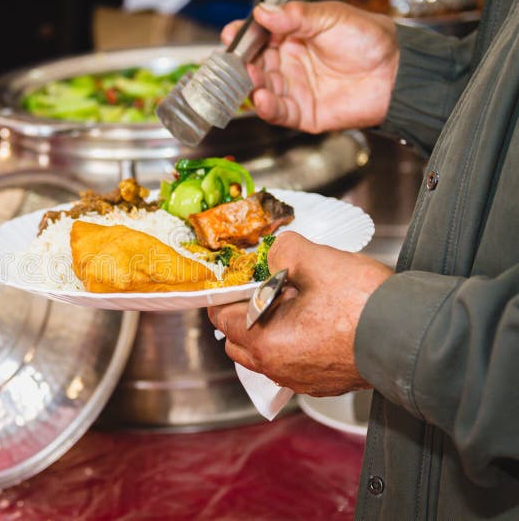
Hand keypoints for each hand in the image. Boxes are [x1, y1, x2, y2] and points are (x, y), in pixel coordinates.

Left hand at [207, 232, 393, 395]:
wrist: (413, 335)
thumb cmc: (366, 306)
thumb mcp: (317, 260)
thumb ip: (284, 251)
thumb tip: (275, 252)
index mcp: (266, 342)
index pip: (222, 317)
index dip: (225, 293)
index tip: (236, 278)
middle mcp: (278, 368)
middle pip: (238, 341)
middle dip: (243, 314)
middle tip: (264, 288)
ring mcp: (302, 380)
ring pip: (265, 355)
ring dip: (268, 331)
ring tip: (293, 303)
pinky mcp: (324, 383)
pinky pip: (292, 364)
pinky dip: (292, 344)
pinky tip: (315, 322)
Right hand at [221, 1, 398, 132]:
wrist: (396, 72)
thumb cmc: (369, 41)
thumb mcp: (331, 17)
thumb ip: (295, 17)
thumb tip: (262, 13)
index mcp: (291, 38)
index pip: (257, 38)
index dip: (242, 38)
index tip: (232, 35)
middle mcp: (288, 65)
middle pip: (253, 66)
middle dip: (241, 65)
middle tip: (236, 63)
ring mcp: (293, 90)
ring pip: (261, 90)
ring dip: (252, 86)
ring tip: (252, 79)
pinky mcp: (302, 114)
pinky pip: (278, 113)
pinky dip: (267, 108)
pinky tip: (261, 99)